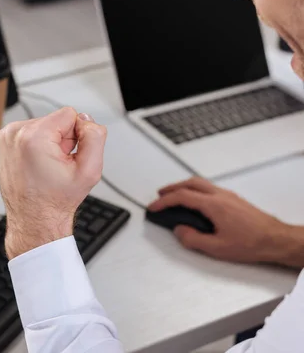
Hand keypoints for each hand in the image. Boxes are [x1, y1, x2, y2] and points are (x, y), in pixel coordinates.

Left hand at [0, 107, 107, 258]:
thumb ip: (95, 137)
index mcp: (33, 137)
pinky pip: (31, 133)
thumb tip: (86, 120)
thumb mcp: (90, 170)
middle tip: (57, 166)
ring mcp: (6, 137)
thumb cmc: (55, 201)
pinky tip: (38, 165)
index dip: (77, 136)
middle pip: (55, 120)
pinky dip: (38, 146)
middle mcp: (15, 133)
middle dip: (62, 140)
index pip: (69, 114)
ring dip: (50, 144)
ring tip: (47, 167)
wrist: (33, 219)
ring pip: (44, 126)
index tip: (68, 157)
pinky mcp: (4, 141)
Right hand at [149, 177, 301, 266]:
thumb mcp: (217, 248)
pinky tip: (195, 200)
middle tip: (160, 196)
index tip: (154, 207)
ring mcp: (228, 196)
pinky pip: (209, 188)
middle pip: (190, 183)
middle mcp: (220, 196)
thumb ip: (193, 239)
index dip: (164, 201)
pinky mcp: (234, 200)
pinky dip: (195, 190)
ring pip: (200, 183)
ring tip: (175, 196)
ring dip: (184, 187)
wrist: (277, 240)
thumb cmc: (252, 243)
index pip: (181, 197)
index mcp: (213, 205)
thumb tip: (179, 231)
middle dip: (172, 188)